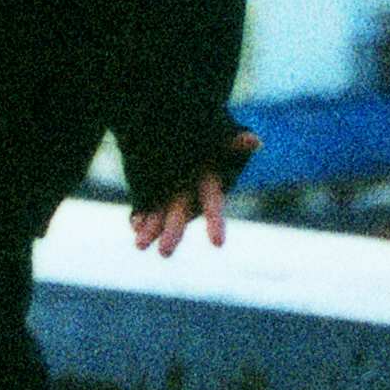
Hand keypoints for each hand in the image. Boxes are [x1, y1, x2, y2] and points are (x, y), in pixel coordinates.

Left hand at [129, 130, 258, 256]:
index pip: (212, 206)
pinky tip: (135, 224)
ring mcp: (169, 193)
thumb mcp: (219, 138)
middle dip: (173, 234)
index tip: (217, 244)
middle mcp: (188, 193)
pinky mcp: (151, 190)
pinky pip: (144, 207)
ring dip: (150, 231)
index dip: (215, 223)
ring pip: (159, 216)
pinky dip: (139, 217)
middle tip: (164, 254)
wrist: (180, 135)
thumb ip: (234, 142)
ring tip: (140, 245)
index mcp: (207, 183)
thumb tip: (255, 141)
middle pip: (180, 216)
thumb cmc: (205, 140)